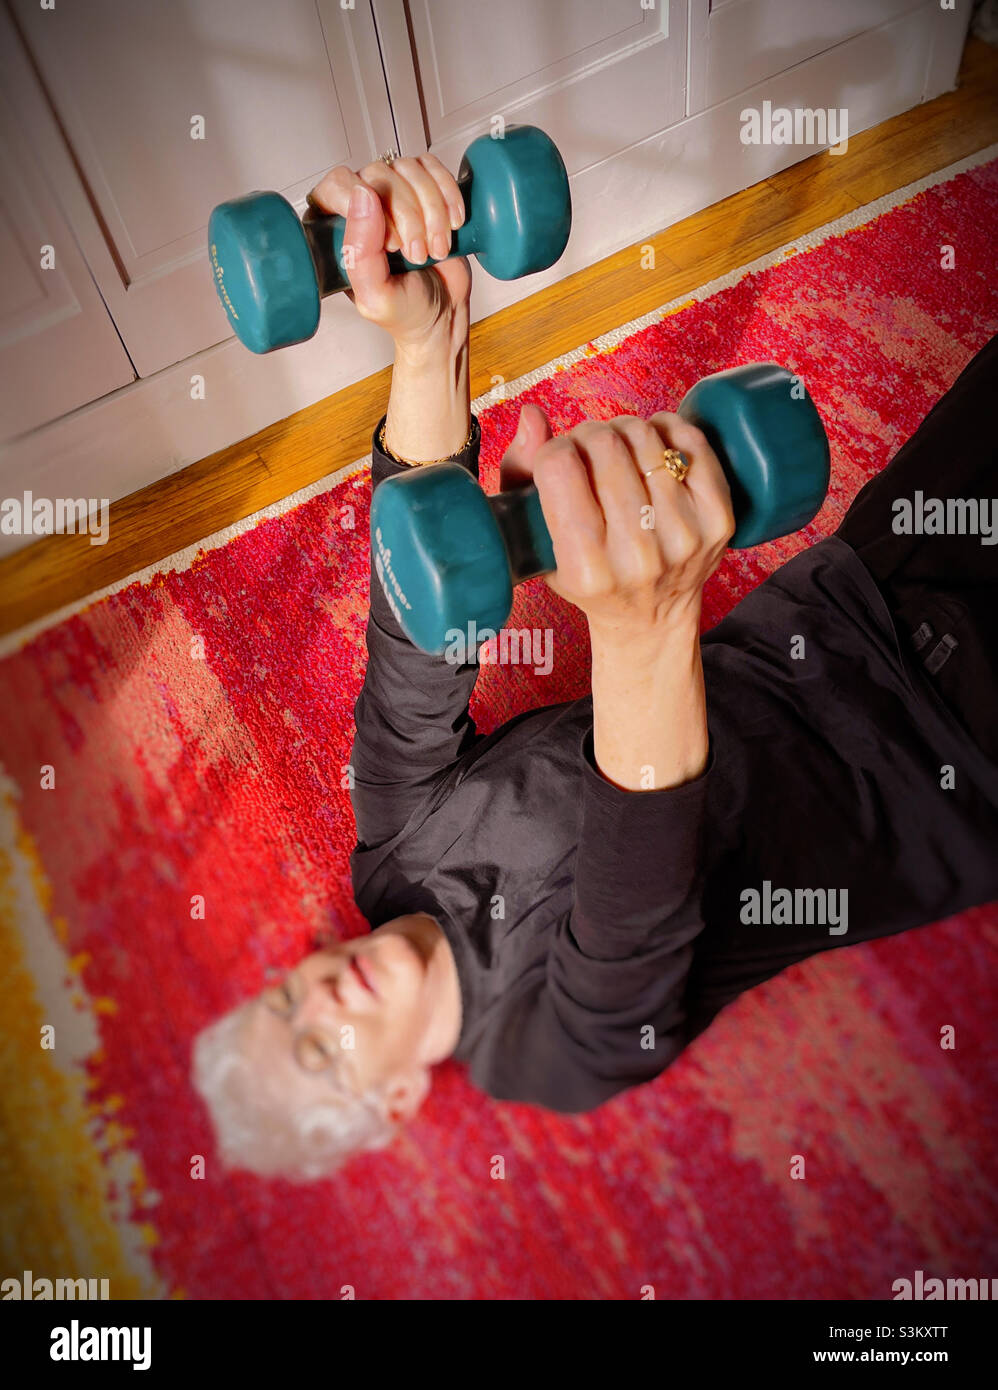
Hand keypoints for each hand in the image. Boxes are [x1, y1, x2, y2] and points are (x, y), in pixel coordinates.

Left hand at [308, 155, 471, 351]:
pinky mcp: (425, 188)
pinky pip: (433, 167)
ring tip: (436, 249)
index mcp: (335, 228)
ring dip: (432, 210)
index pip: (337, 186)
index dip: (366, 207)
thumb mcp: (375, 296)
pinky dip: (448, 196)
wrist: (443, 316)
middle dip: (407, 216)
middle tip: (417, 254)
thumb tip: (363, 195)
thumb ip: (360, 252)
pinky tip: (453, 224)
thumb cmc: (405, 311)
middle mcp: (362, 205)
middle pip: (379, 174)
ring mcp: (394, 192)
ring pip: (409, 169)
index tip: (390, 242)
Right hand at [501, 409, 734, 640]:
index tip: (558, 460)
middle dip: (589, 435)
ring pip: (646, 437)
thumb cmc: (586, 576)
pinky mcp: (718, 520)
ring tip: (618, 450)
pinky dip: (667, 428)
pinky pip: (691, 442)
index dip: (554, 450)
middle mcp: (638, 556)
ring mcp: (684, 537)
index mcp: (586, 568)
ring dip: (625, 430)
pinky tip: (653, 443)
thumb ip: (520, 474)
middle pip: (605, 445)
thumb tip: (533, 415)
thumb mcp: (536, 543)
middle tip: (588, 451)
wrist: (650, 618)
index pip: (559, 465)